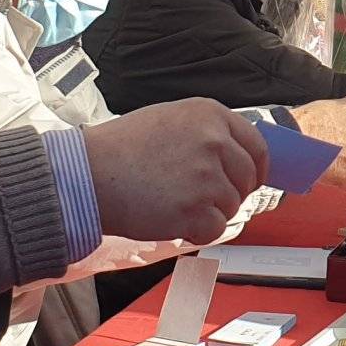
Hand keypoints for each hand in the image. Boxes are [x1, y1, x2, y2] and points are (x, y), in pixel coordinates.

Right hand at [81, 99, 263, 243]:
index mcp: (210, 114)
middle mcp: (214, 141)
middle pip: (247, 179)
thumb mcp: (170, 119)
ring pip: (231, 206)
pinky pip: (216, 229)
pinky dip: (197, 231)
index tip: (251, 181)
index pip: (256, 146)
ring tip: (173, 203)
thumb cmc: (121, 149)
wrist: (88, 174)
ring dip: (208, 212)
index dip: (256, 169)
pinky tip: (172, 219)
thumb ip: (207, 133)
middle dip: (231, 194)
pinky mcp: (196, 209)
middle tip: (201, 199)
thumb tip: (238, 156)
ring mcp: (206, 175)